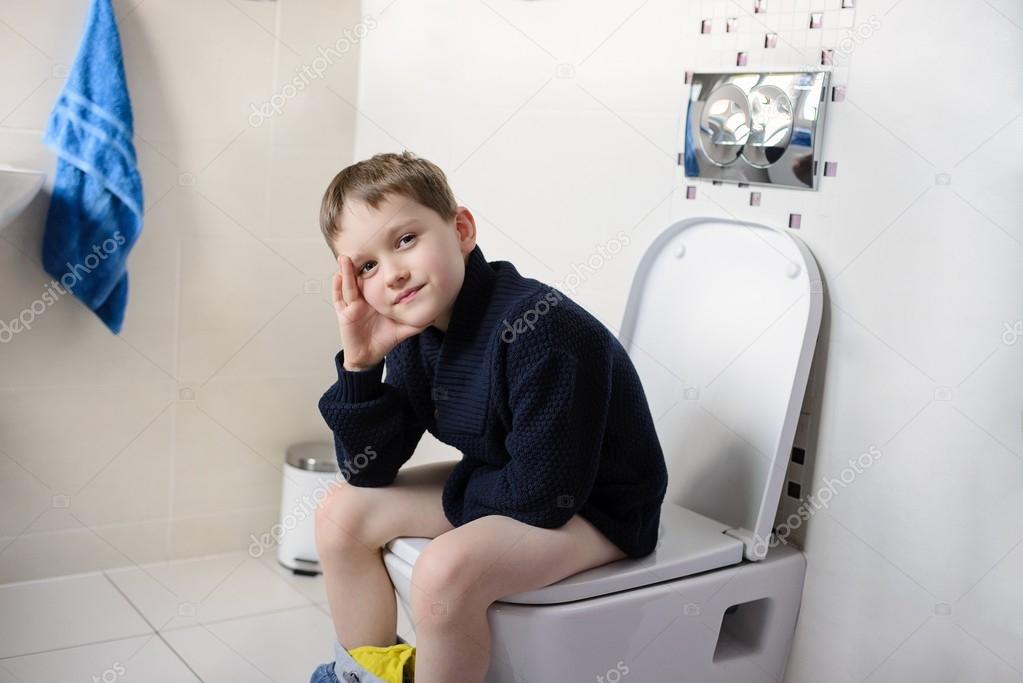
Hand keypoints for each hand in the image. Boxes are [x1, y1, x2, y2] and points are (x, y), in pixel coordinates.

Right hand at [332, 254, 427, 369]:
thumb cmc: (384, 340)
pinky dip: (337, 288)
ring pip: (348, 285)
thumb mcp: (402, 330)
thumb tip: (433, 316)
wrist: (369, 356)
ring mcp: (353, 305)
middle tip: (359, 250)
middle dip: (358, 265)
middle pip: (360, 278)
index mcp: (378, 299)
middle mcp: (365, 299)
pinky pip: (339, 299)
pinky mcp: (344, 314)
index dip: (377, 269)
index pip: (376, 280)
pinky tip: (337, 277)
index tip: (379, 253)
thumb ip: (416, 323)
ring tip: (345, 259)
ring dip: (345, 272)